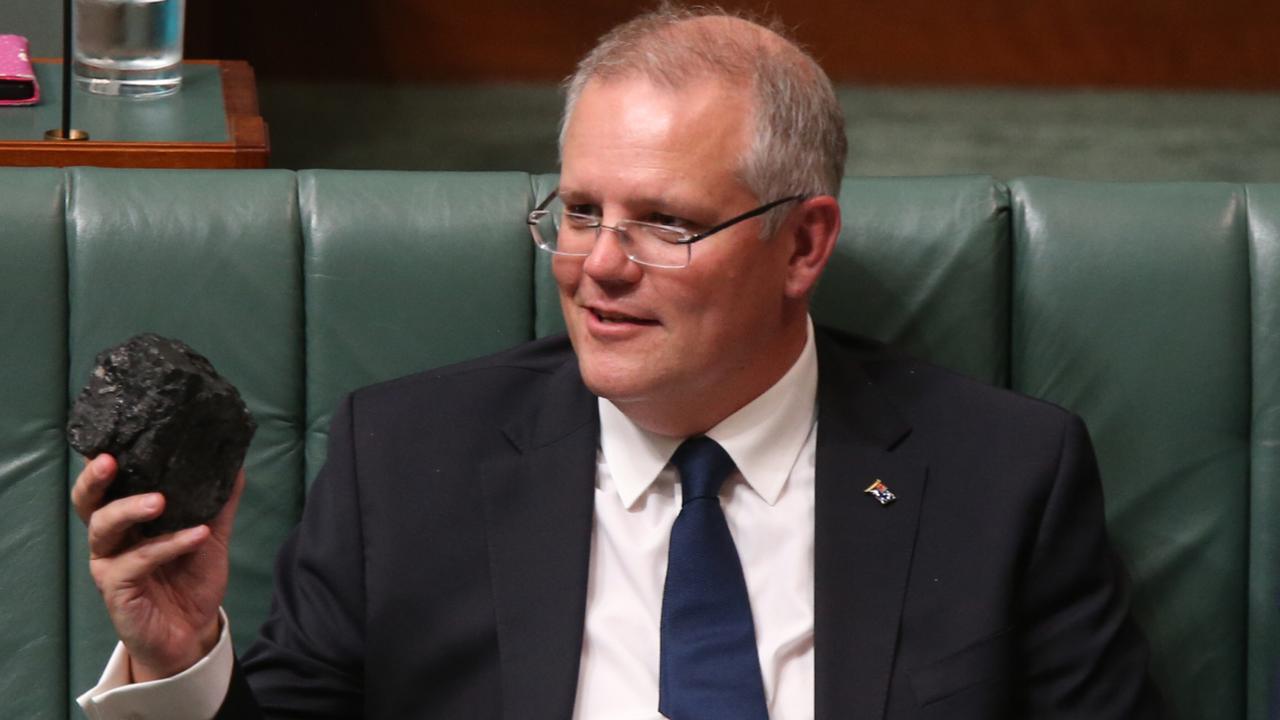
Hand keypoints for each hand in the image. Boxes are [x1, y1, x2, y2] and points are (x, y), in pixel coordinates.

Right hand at [71, 454, 244, 681]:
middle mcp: (111, 537)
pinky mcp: (117, 589)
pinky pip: (137, 562)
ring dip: (130, 509)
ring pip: (104, 528)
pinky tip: (197, 535)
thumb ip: (220, 501)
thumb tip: (237, 461)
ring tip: (160, 500)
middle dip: (94, 479)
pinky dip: (168, 545)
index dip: (103, 461)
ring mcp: (109, 563)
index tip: (114, 436)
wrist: (193, 630)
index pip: (108, 484)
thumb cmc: (191, 578)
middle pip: (87, 502)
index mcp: (127, 518)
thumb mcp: (211, 533)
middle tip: (110, 461)